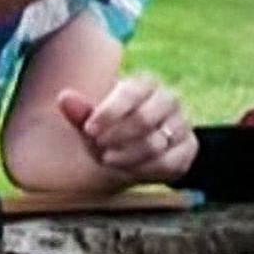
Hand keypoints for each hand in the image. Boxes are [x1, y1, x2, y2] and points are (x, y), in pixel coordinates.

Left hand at [54, 75, 196, 181]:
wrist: (135, 150)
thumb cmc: (112, 129)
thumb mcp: (93, 122)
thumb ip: (80, 111)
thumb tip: (64, 97)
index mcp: (145, 83)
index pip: (131, 92)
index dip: (109, 113)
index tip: (88, 130)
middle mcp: (168, 99)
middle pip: (145, 119)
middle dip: (117, 137)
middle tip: (99, 149)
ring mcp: (182, 123)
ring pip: (156, 143)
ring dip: (127, 156)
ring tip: (109, 160)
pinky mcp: (189, 147)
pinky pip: (169, 162)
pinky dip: (145, 170)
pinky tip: (129, 170)